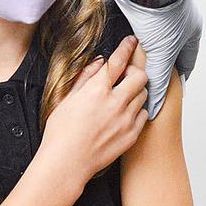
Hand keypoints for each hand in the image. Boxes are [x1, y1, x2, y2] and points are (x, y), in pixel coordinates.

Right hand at [41, 35, 149, 184]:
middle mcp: (115, 103)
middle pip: (139, 76)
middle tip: (126, 75)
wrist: (67, 164)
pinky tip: (124, 114)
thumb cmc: (61, 133)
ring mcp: (125, 120)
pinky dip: (137, 111)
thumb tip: (99, 63)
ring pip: (143, 94)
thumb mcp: (67, 99)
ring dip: (135, 91)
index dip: (127, 47)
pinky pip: (143, 115)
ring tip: (123, 97)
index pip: (118, 61)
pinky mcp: (132, 135)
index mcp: (97, 90)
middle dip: (134, 71)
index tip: (132, 42)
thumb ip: (85, 77)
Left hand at [108, 0, 201, 118]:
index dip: (177, 80)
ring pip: (149, 43)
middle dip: (156, 68)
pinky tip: (122, 53)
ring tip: (129, 72)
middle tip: (146, 85)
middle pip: (166, 54)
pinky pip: (135, 32)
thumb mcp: (163, 53)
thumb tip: (155, 105)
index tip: (169, 93)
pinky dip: (130, 43)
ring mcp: (158, 18)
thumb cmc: (163, 12)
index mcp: (190, 33)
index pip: (185, 63)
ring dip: (140, 55)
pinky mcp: (141, 12)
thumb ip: (159, 80)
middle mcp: (176, 25)